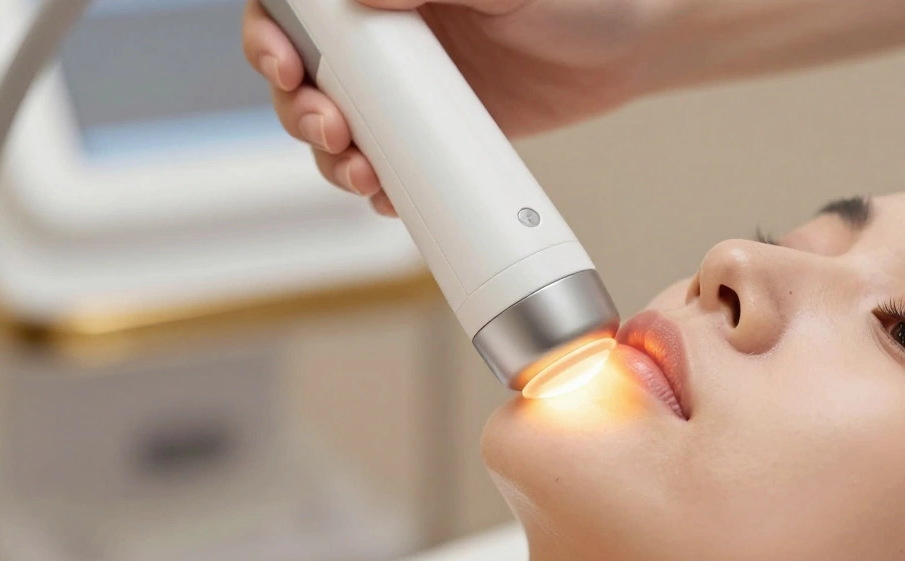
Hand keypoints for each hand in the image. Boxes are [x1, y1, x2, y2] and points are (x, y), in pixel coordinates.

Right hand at [242, 0, 655, 215]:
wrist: (635, 47)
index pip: (298, 6)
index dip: (269, 34)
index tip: (284, 64)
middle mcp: (385, 34)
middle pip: (302, 74)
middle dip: (298, 110)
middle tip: (334, 132)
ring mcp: (409, 89)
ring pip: (339, 128)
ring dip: (332, 159)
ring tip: (364, 175)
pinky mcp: (438, 135)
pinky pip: (391, 166)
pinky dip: (382, 188)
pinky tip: (391, 197)